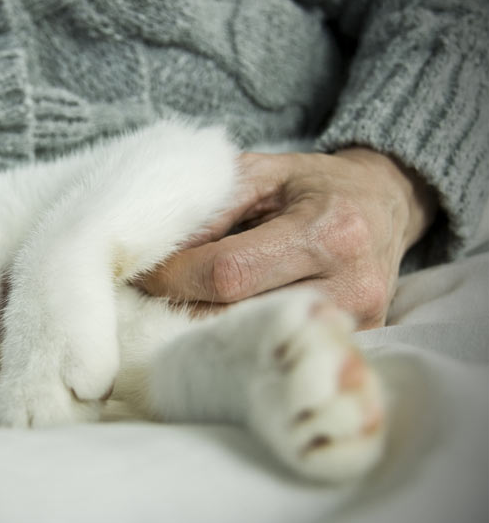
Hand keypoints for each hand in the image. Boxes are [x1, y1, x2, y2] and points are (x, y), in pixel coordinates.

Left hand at [137, 148, 437, 328]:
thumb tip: (155, 256)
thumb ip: (211, 207)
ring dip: (203, 329)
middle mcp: (350, 285)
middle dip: (181, 308)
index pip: (227, 273)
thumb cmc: (314, 185)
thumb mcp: (262, 173)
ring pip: (252, 343)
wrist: (383, 206)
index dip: (173, 277)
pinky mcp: (356, 347)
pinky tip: (217, 325)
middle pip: (236, 316)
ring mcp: (356, 324)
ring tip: (176, 310)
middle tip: (147, 297)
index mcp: (327, 231)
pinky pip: (278, 349)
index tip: (141, 274)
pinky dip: (239, 340)